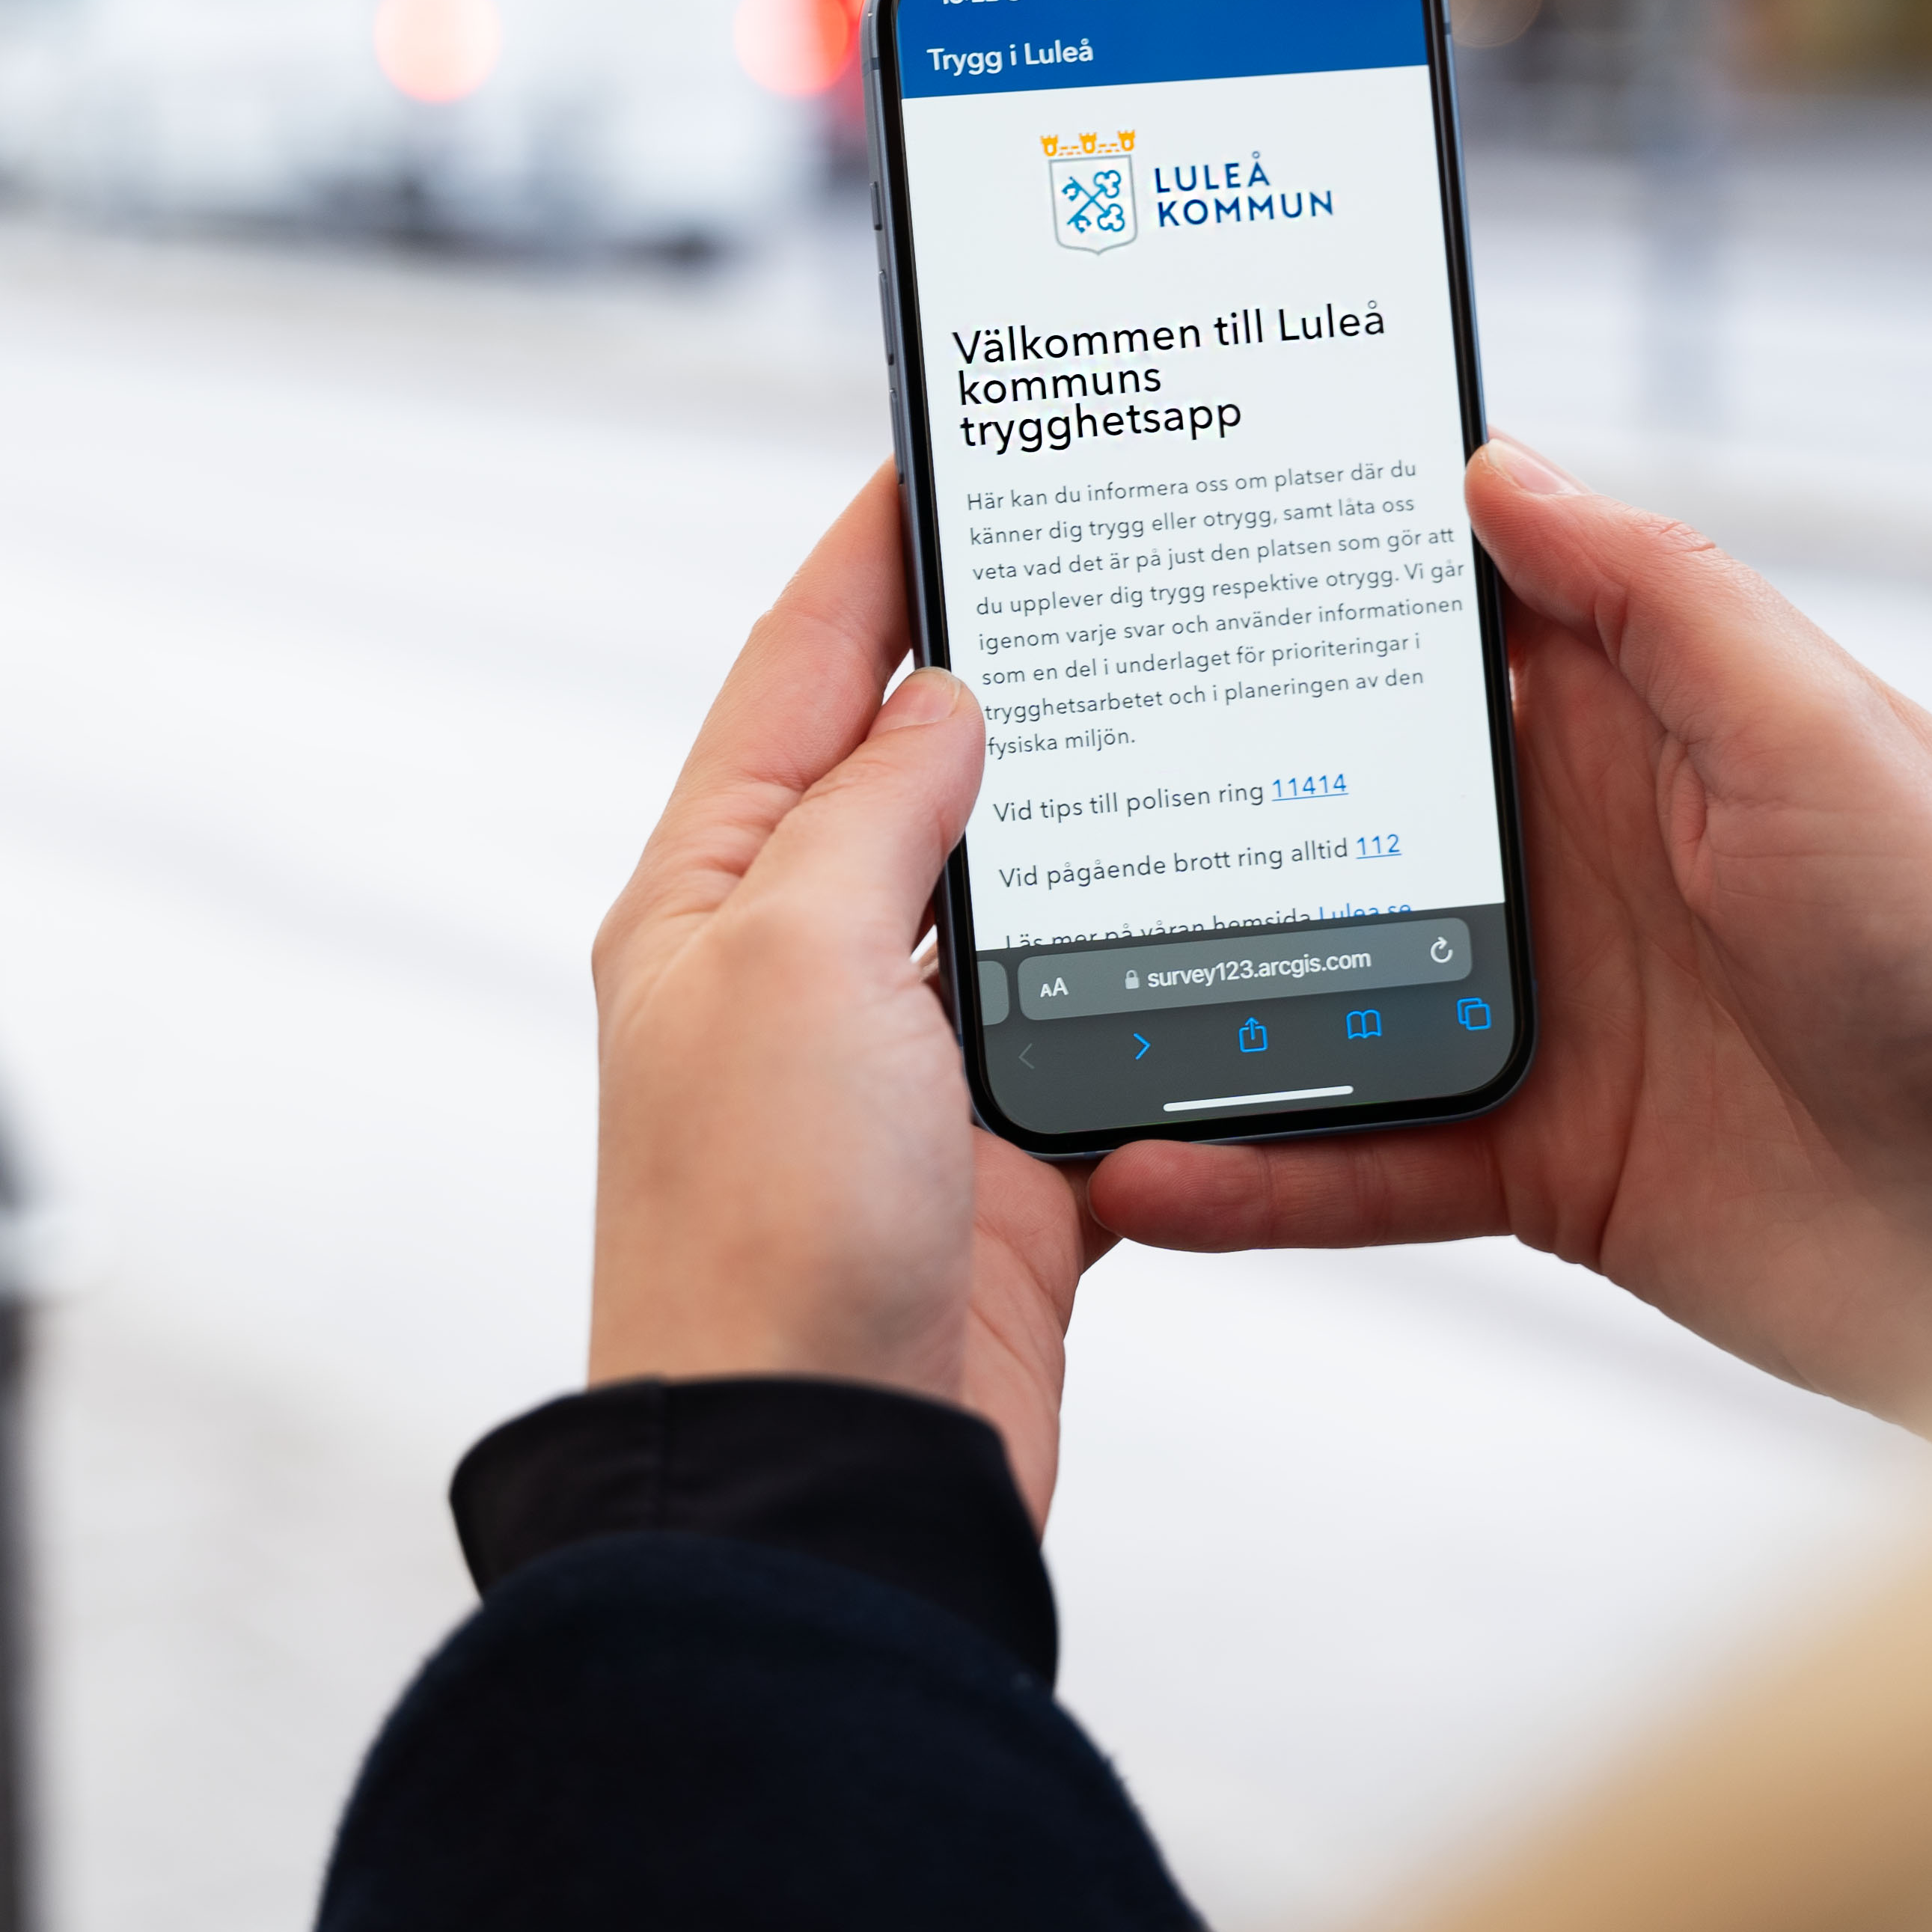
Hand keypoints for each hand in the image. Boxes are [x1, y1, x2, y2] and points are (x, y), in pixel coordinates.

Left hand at [588, 464, 1110, 1524]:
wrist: (827, 1475)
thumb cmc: (764, 1234)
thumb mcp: (800, 960)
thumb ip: (876, 812)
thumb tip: (939, 700)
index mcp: (709, 898)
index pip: (795, 675)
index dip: (867, 559)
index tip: (936, 456)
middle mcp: (796, 971)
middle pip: (907, 774)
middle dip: (1000, 671)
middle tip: (1099, 559)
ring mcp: (898, 1073)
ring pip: (1013, 899)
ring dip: (1090, 823)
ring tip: (1189, 710)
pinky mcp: (997, 1166)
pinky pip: (1088, 1032)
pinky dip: (1150, 981)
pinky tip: (1222, 921)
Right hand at [1090, 440, 1931, 1452]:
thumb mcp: (1824, 734)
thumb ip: (1657, 598)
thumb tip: (1492, 462)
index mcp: (1643, 720)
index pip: (1447, 608)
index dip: (1318, 557)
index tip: (1166, 505)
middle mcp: (1571, 849)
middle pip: (1340, 788)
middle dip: (1195, 767)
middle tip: (1024, 746)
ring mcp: (1541, 1006)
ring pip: (1316, 971)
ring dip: (1191, 976)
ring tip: (1036, 968)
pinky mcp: (1530, 1157)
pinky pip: (1355, 1157)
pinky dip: (1249, 1168)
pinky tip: (1139, 1165)